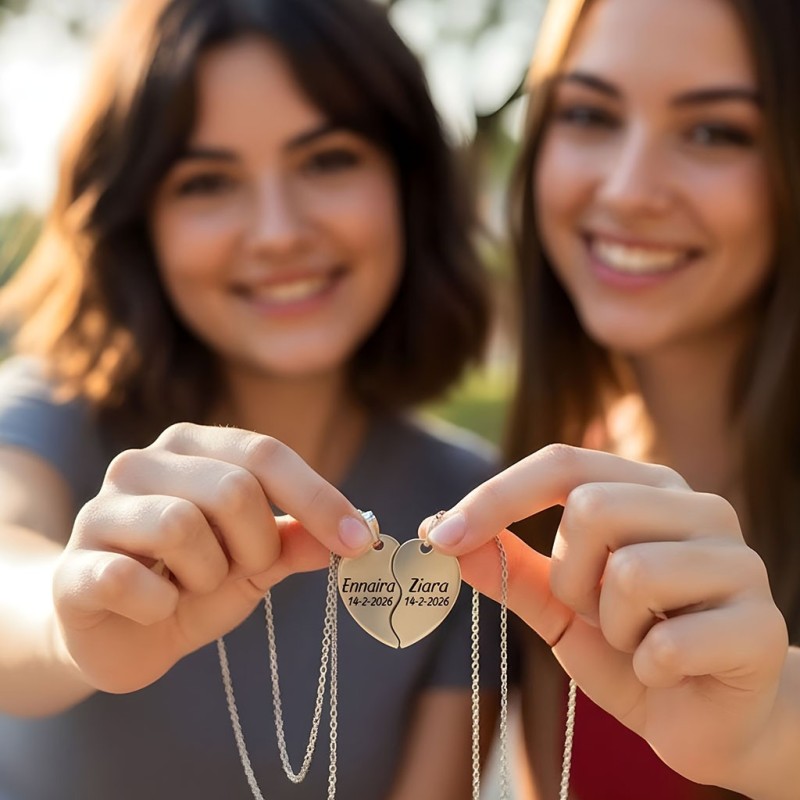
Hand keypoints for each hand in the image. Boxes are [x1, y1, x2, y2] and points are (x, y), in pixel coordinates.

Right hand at [53, 423, 372, 692]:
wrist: (116, 634)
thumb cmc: (192, 583)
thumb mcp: (255, 562)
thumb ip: (296, 541)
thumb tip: (355, 531)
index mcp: (193, 447)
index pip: (267, 454)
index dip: (319, 498)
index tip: (361, 542)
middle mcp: (143, 464)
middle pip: (234, 489)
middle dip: (256, 547)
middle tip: (243, 571)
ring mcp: (99, 510)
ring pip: (182, 527)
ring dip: (208, 575)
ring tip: (192, 586)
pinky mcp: (73, 566)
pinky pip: (130, 579)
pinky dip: (161, 605)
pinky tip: (156, 607)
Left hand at [420, 444, 788, 789]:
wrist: (710, 719)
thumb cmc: (631, 647)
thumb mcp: (559, 605)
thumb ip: (510, 567)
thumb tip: (442, 531)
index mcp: (648, 488)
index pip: (562, 464)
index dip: (496, 496)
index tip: (440, 535)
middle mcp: (698, 508)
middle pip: (592, 507)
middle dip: (572, 576)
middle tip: (597, 612)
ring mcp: (738, 562)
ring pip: (630, 572)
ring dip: (612, 626)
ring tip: (637, 641)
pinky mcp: (761, 627)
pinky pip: (667, 643)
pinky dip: (648, 669)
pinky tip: (668, 672)